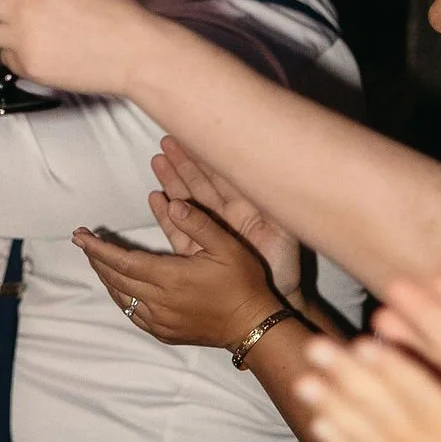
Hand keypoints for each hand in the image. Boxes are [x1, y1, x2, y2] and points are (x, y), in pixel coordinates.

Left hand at [73, 209, 280, 352]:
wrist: (252, 326)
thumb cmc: (242, 284)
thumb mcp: (227, 246)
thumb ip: (198, 222)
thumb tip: (172, 203)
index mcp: (170, 277)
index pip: (122, 261)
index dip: (98, 248)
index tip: (79, 236)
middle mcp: (159, 301)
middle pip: (116, 278)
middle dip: (96, 259)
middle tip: (83, 242)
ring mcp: (160, 321)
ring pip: (121, 297)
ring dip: (106, 277)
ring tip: (97, 260)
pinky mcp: (164, 333)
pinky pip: (132, 313)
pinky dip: (121, 297)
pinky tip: (119, 287)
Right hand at [153, 138, 302, 299]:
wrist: (268, 304)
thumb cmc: (283, 268)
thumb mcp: (285, 232)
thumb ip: (276, 205)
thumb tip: (271, 169)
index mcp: (248, 207)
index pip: (224, 176)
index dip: (208, 158)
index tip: (193, 137)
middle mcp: (228, 216)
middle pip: (201, 184)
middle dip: (184, 163)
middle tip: (165, 142)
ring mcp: (211, 233)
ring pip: (188, 201)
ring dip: (172, 182)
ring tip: (156, 162)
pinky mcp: (197, 251)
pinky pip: (178, 228)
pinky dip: (166, 214)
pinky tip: (155, 198)